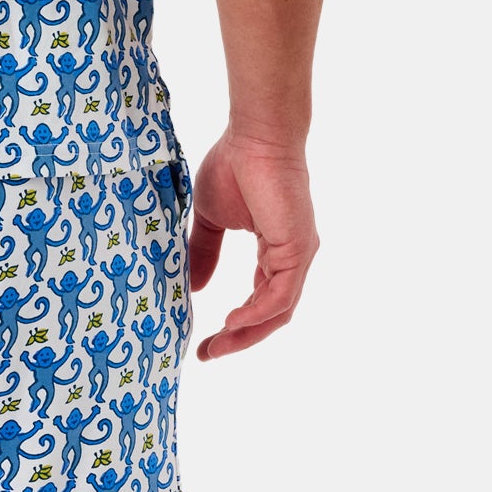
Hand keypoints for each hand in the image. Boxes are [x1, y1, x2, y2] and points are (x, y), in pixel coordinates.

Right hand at [186, 136, 319, 360]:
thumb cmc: (235, 166)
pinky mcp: (298, 248)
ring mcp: (298, 255)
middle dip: (239, 339)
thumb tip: (192, 287)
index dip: (234, 326)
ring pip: (277, 311)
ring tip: (216, 344)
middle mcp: (291, 259)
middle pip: (271, 315)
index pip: (259, 301)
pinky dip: (258, 313)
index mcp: (275, 253)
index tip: (204, 343)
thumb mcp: (210, 220)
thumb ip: (204, 253)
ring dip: (247, 333)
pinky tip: (232, 321)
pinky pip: (280, 295)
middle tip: (208, 354)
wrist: (254, 136)